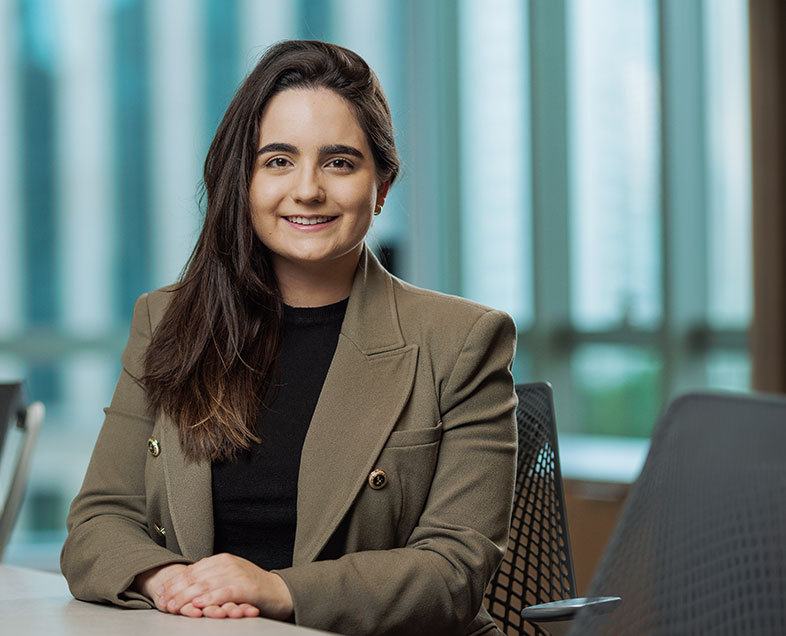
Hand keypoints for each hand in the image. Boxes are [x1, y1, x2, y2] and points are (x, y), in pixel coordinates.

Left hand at [132, 563, 259, 617]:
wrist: (279, 591)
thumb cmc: (254, 586)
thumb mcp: (231, 575)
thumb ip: (213, 574)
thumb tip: (192, 575)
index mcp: (222, 559)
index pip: (192, 569)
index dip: (174, 581)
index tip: (161, 592)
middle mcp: (227, 564)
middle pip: (195, 577)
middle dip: (175, 590)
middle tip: (162, 602)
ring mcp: (237, 574)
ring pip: (205, 585)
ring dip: (186, 597)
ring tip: (173, 606)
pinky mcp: (246, 587)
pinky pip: (223, 592)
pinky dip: (209, 599)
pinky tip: (198, 605)